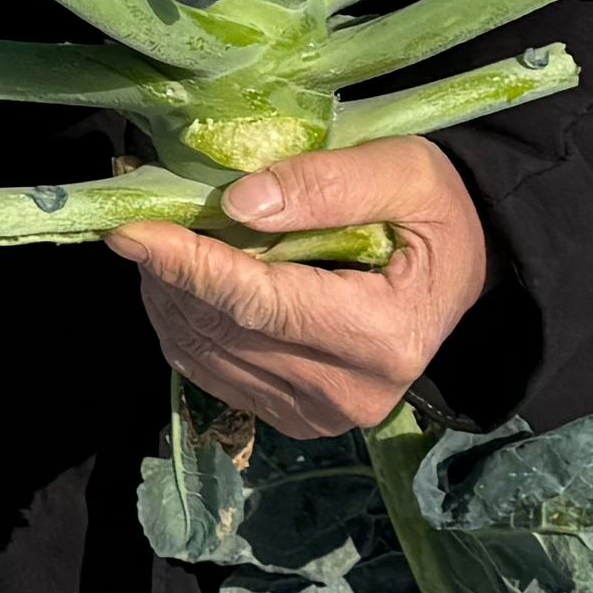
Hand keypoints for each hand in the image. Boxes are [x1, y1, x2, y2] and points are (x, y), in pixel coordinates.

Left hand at [107, 137, 490, 438]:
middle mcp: (348, 393)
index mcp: (382, 335)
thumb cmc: (438, 214)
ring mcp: (319, 416)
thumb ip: (326, 184)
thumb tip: (237, 205)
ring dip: (168, 298)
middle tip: (142, 219)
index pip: (259, 304)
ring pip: (206, 356)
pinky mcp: (296, 420)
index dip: (188, 265)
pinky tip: (183, 283)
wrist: (463, 272)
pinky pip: (211, 374)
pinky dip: (184, 325)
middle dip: (169, 274)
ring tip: (161, 244)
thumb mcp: (406, 173)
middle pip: (223, 332)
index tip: (129, 231)